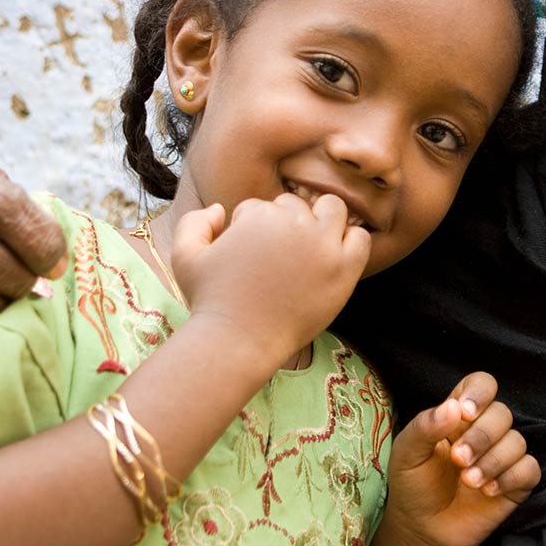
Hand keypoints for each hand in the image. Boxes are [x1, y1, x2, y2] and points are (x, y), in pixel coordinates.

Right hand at [171, 193, 369, 365]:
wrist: (238, 340)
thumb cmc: (210, 301)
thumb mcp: (185, 256)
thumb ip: (195, 222)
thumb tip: (222, 209)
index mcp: (260, 214)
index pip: (261, 206)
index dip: (250, 229)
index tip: (249, 257)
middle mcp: (294, 223)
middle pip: (296, 205)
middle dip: (284, 223)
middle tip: (277, 257)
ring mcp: (322, 245)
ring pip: (333, 209)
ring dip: (321, 221)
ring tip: (307, 249)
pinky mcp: (344, 269)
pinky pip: (360, 238)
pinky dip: (350, 242)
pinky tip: (332, 260)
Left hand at [376, 372, 541, 545]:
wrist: (421, 529)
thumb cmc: (413, 485)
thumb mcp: (407, 452)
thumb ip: (426, 426)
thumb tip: (454, 407)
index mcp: (459, 415)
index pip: (482, 385)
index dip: (479, 393)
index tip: (465, 413)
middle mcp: (484, 431)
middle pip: (502, 414)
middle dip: (481, 437)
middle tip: (458, 460)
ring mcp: (502, 457)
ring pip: (518, 442)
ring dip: (493, 461)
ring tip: (468, 481)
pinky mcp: (515, 484)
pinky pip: (530, 469)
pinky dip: (511, 477)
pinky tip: (488, 491)